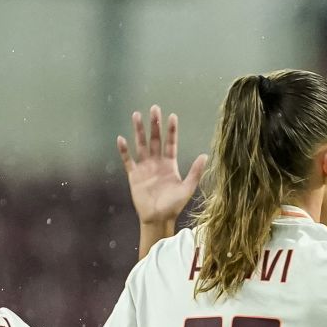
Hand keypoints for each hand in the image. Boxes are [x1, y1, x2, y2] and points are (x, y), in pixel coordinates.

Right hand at [117, 105, 206, 228]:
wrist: (158, 218)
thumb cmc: (174, 205)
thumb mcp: (187, 188)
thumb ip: (195, 172)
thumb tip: (205, 155)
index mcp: (170, 164)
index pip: (171, 143)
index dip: (171, 130)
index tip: (172, 115)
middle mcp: (157, 163)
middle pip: (155, 139)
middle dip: (154, 124)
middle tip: (154, 108)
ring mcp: (144, 168)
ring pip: (141, 145)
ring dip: (138, 131)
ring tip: (136, 115)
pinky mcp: (134, 175)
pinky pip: (128, 160)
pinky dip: (124, 150)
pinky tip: (121, 139)